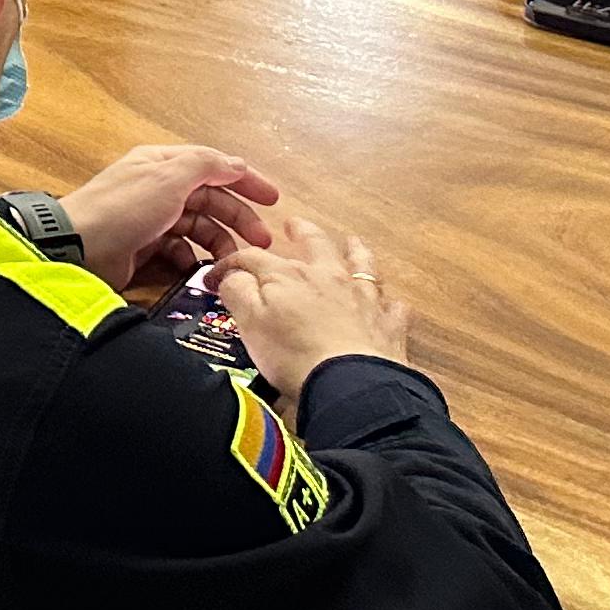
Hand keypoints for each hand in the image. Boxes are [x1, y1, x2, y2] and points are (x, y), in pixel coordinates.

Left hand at [58, 143, 280, 294]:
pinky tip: (200, 270)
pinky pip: (179, 250)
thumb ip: (206, 166)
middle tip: (262, 244)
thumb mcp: (168, 178)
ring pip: (197, 227)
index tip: (274, 201)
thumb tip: (236, 164)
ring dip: (219, 242)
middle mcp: (157, 187)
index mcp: (162, 163)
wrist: (79, 248)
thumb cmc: (123, 209)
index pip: (213, 166)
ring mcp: (150, 218)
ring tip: (234, 262)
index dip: (245, 181)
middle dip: (238, 219)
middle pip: (209, 199)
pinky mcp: (144, 247)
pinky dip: (193, 259)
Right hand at [211, 209, 411, 398]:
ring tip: (352, 242)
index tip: (216, 278)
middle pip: (314, 244)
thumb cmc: (294, 354)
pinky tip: (388, 303)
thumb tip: (230, 275)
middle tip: (293, 225)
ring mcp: (362, 298)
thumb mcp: (250, 322)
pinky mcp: (388, 324)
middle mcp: (328, 277)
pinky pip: (392, 306)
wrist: (351, 385)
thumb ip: (238, 292)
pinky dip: (388, 302)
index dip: (230, 264)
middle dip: (301, 231)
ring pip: (361, 265)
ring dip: (355, 251)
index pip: (252, 257)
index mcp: (288, 275)